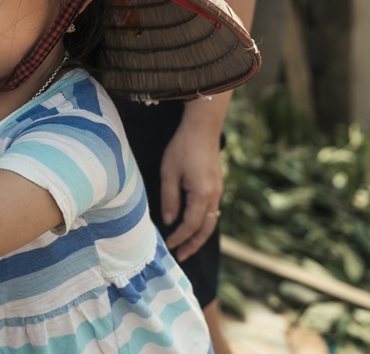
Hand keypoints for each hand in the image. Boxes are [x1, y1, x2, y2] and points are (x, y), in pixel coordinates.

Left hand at [159, 117, 222, 261]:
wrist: (202, 129)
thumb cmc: (182, 148)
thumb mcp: (169, 173)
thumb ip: (169, 199)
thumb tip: (170, 221)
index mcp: (202, 194)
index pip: (190, 225)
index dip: (179, 238)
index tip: (168, 246)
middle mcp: (214, 196)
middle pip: (206, 228)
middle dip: (193, 244)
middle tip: (181, 256)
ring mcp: (218, 191)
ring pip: (212, 221)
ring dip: (200, 236)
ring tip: (187, 246)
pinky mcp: (217, 186)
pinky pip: (212, 211)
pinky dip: (204, 223)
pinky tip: (194, 226)